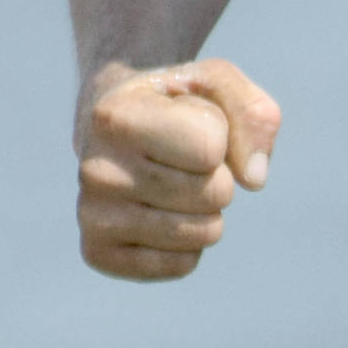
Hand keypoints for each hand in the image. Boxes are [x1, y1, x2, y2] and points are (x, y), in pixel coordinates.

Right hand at [74, 58, 279, 279]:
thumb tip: (254, 179)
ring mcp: (92, 216)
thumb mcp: (216, 83)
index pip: (210, 148)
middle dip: (217, 176)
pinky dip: (189, 243)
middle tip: (182, 159)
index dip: (219, 136)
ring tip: (171, 182)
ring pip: (204, 233)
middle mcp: (97, 170)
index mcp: (115, 117)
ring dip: (206, 211)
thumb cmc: (173, 103)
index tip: (186, 123)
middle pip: (214, 194)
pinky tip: (159, 212)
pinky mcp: (99, 253)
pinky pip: (183, 264)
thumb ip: (254, 113)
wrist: (113, 127)